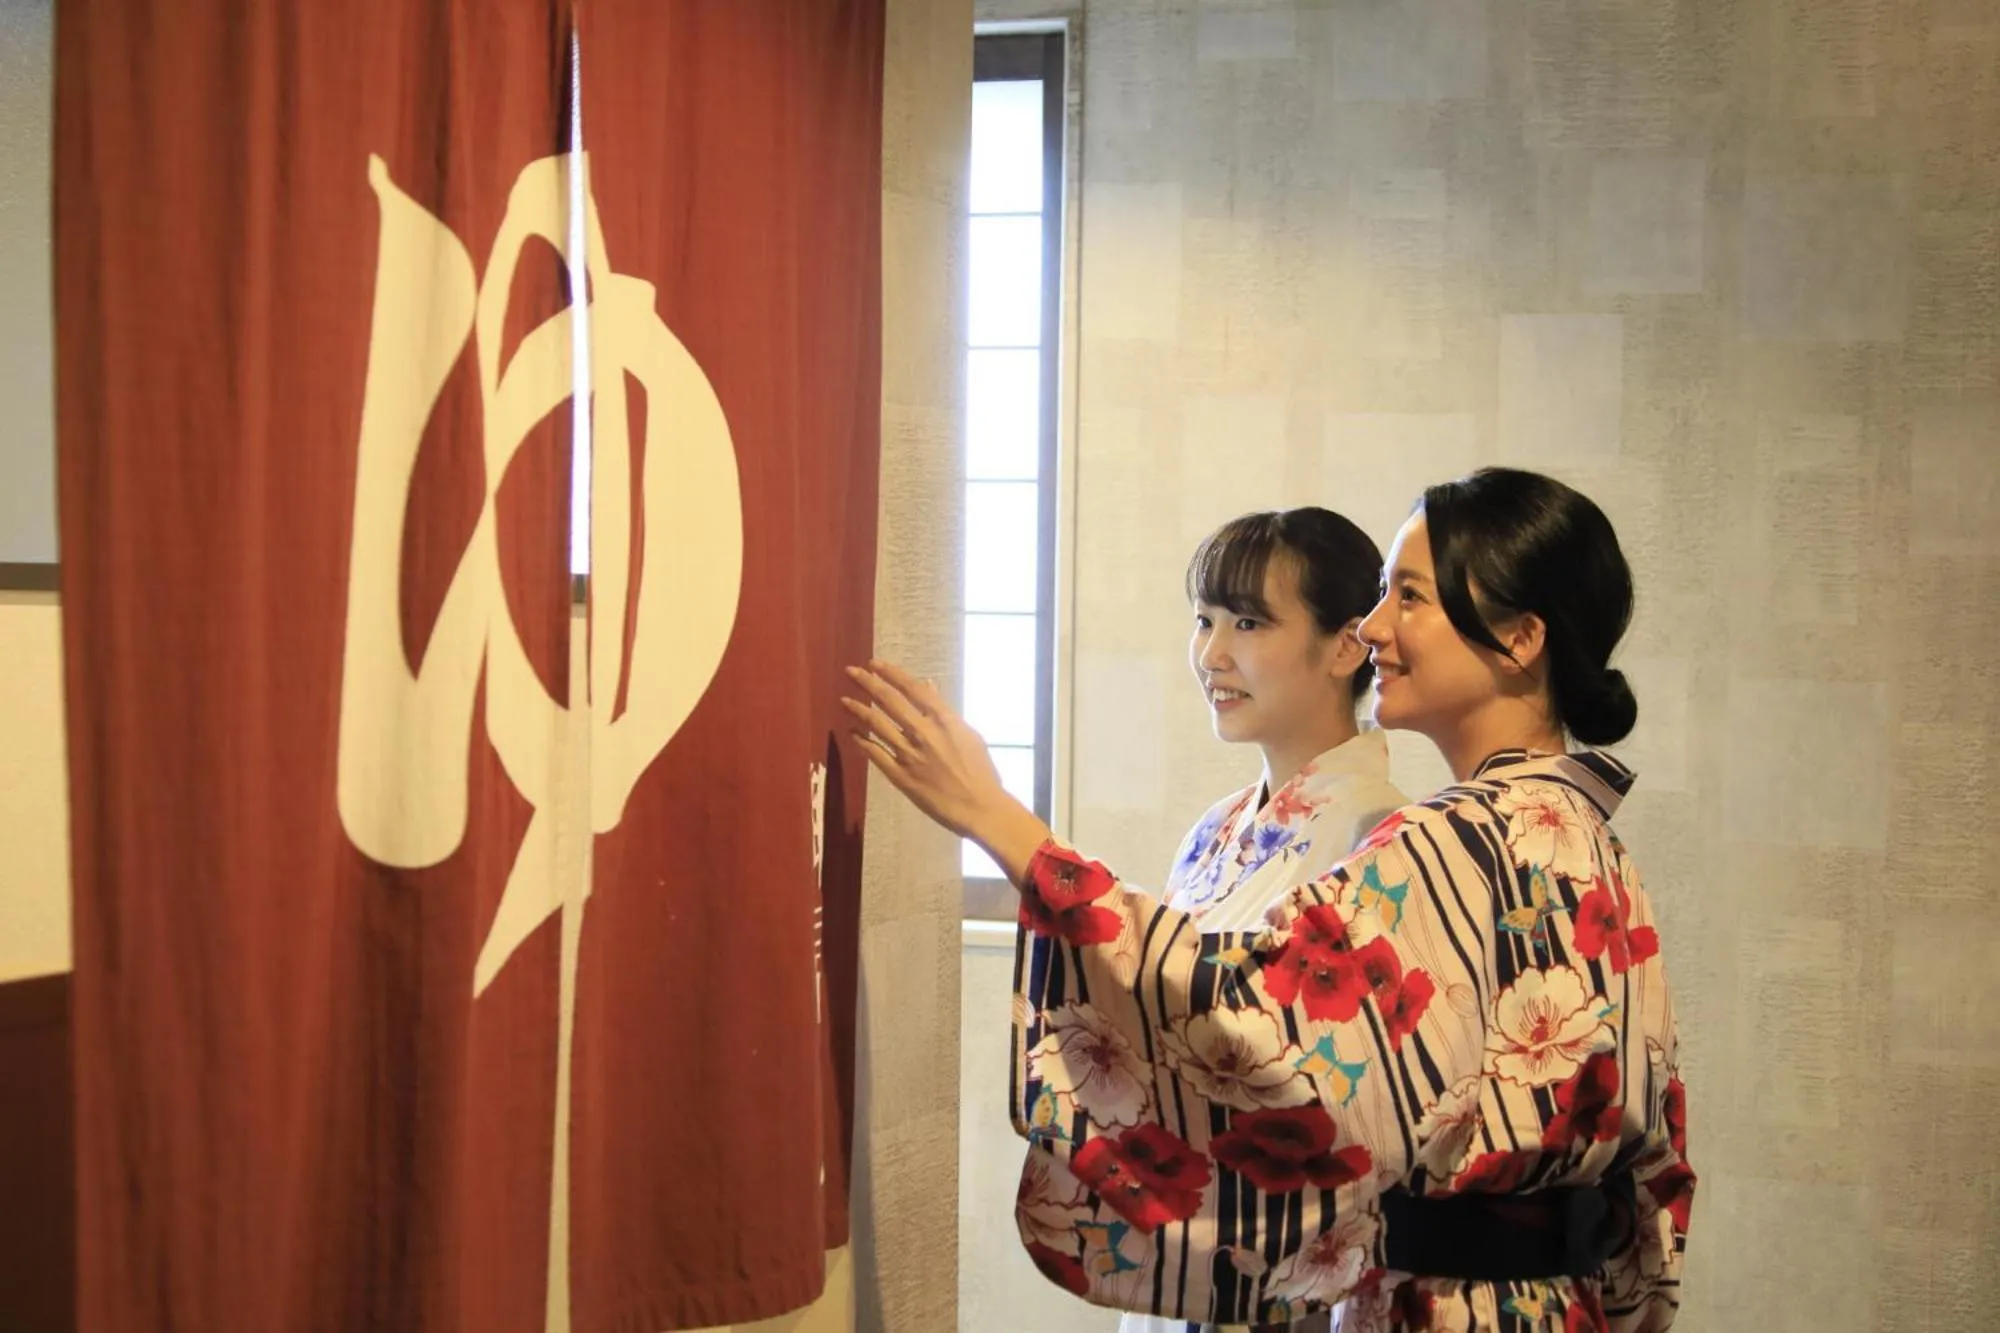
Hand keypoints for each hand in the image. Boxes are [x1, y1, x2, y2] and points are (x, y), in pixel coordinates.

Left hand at [841, 659, 1050, 879]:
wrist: (979, 807)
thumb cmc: (980, 771)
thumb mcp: (968, 734)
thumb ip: (944, 711)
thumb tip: (927, 685)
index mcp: (944, 720)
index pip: (912, 688)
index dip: (891, 673)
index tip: (875, 664)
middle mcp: (923, 732)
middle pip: (889, 701)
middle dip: (868, 683)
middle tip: (851, 671)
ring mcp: (909, 754)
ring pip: (877, 725)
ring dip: (858, 709)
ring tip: (844, 699)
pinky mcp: (900, 776)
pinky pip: (875, 754)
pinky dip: (861, 741)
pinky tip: (852, 732)